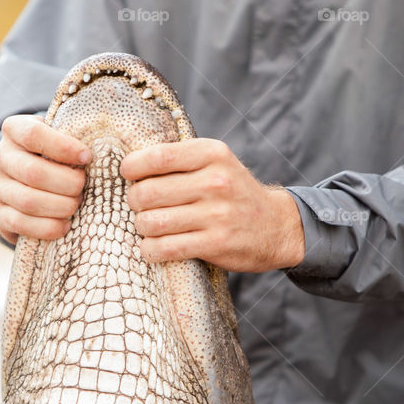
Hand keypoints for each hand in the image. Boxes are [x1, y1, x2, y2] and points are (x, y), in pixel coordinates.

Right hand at [0, 115, 90, 243]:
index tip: (87, 157)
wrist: (27, 180)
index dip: (63, 147)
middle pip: (33, 172)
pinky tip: (65, 225)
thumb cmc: (54, 154)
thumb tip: (96, 151)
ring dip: (60, 207)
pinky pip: (21, 223)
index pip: (33, 135)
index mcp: (13, 129)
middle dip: (67, 183)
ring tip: (76, 204)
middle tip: (83, 186)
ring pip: (28, 201)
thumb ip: (75, 135)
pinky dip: (47, 227)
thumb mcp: (60, 136)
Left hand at [120, 138, 304, 271]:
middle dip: (134, 201)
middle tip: (139, 205)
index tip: (128, 174)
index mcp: (212, 154)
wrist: (276, 225)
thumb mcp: (215, 163)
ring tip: (148, 226)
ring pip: (153, 222)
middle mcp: (216, 181)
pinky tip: (152, 247)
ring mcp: (217, 214)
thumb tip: (129, 163)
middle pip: (148, 192)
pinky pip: (166, 248)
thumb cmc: (232, 192)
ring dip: (141, 227)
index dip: (132, 167)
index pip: (158, 156)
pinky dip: (150, 250)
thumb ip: (180, 159)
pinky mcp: (216, 243)